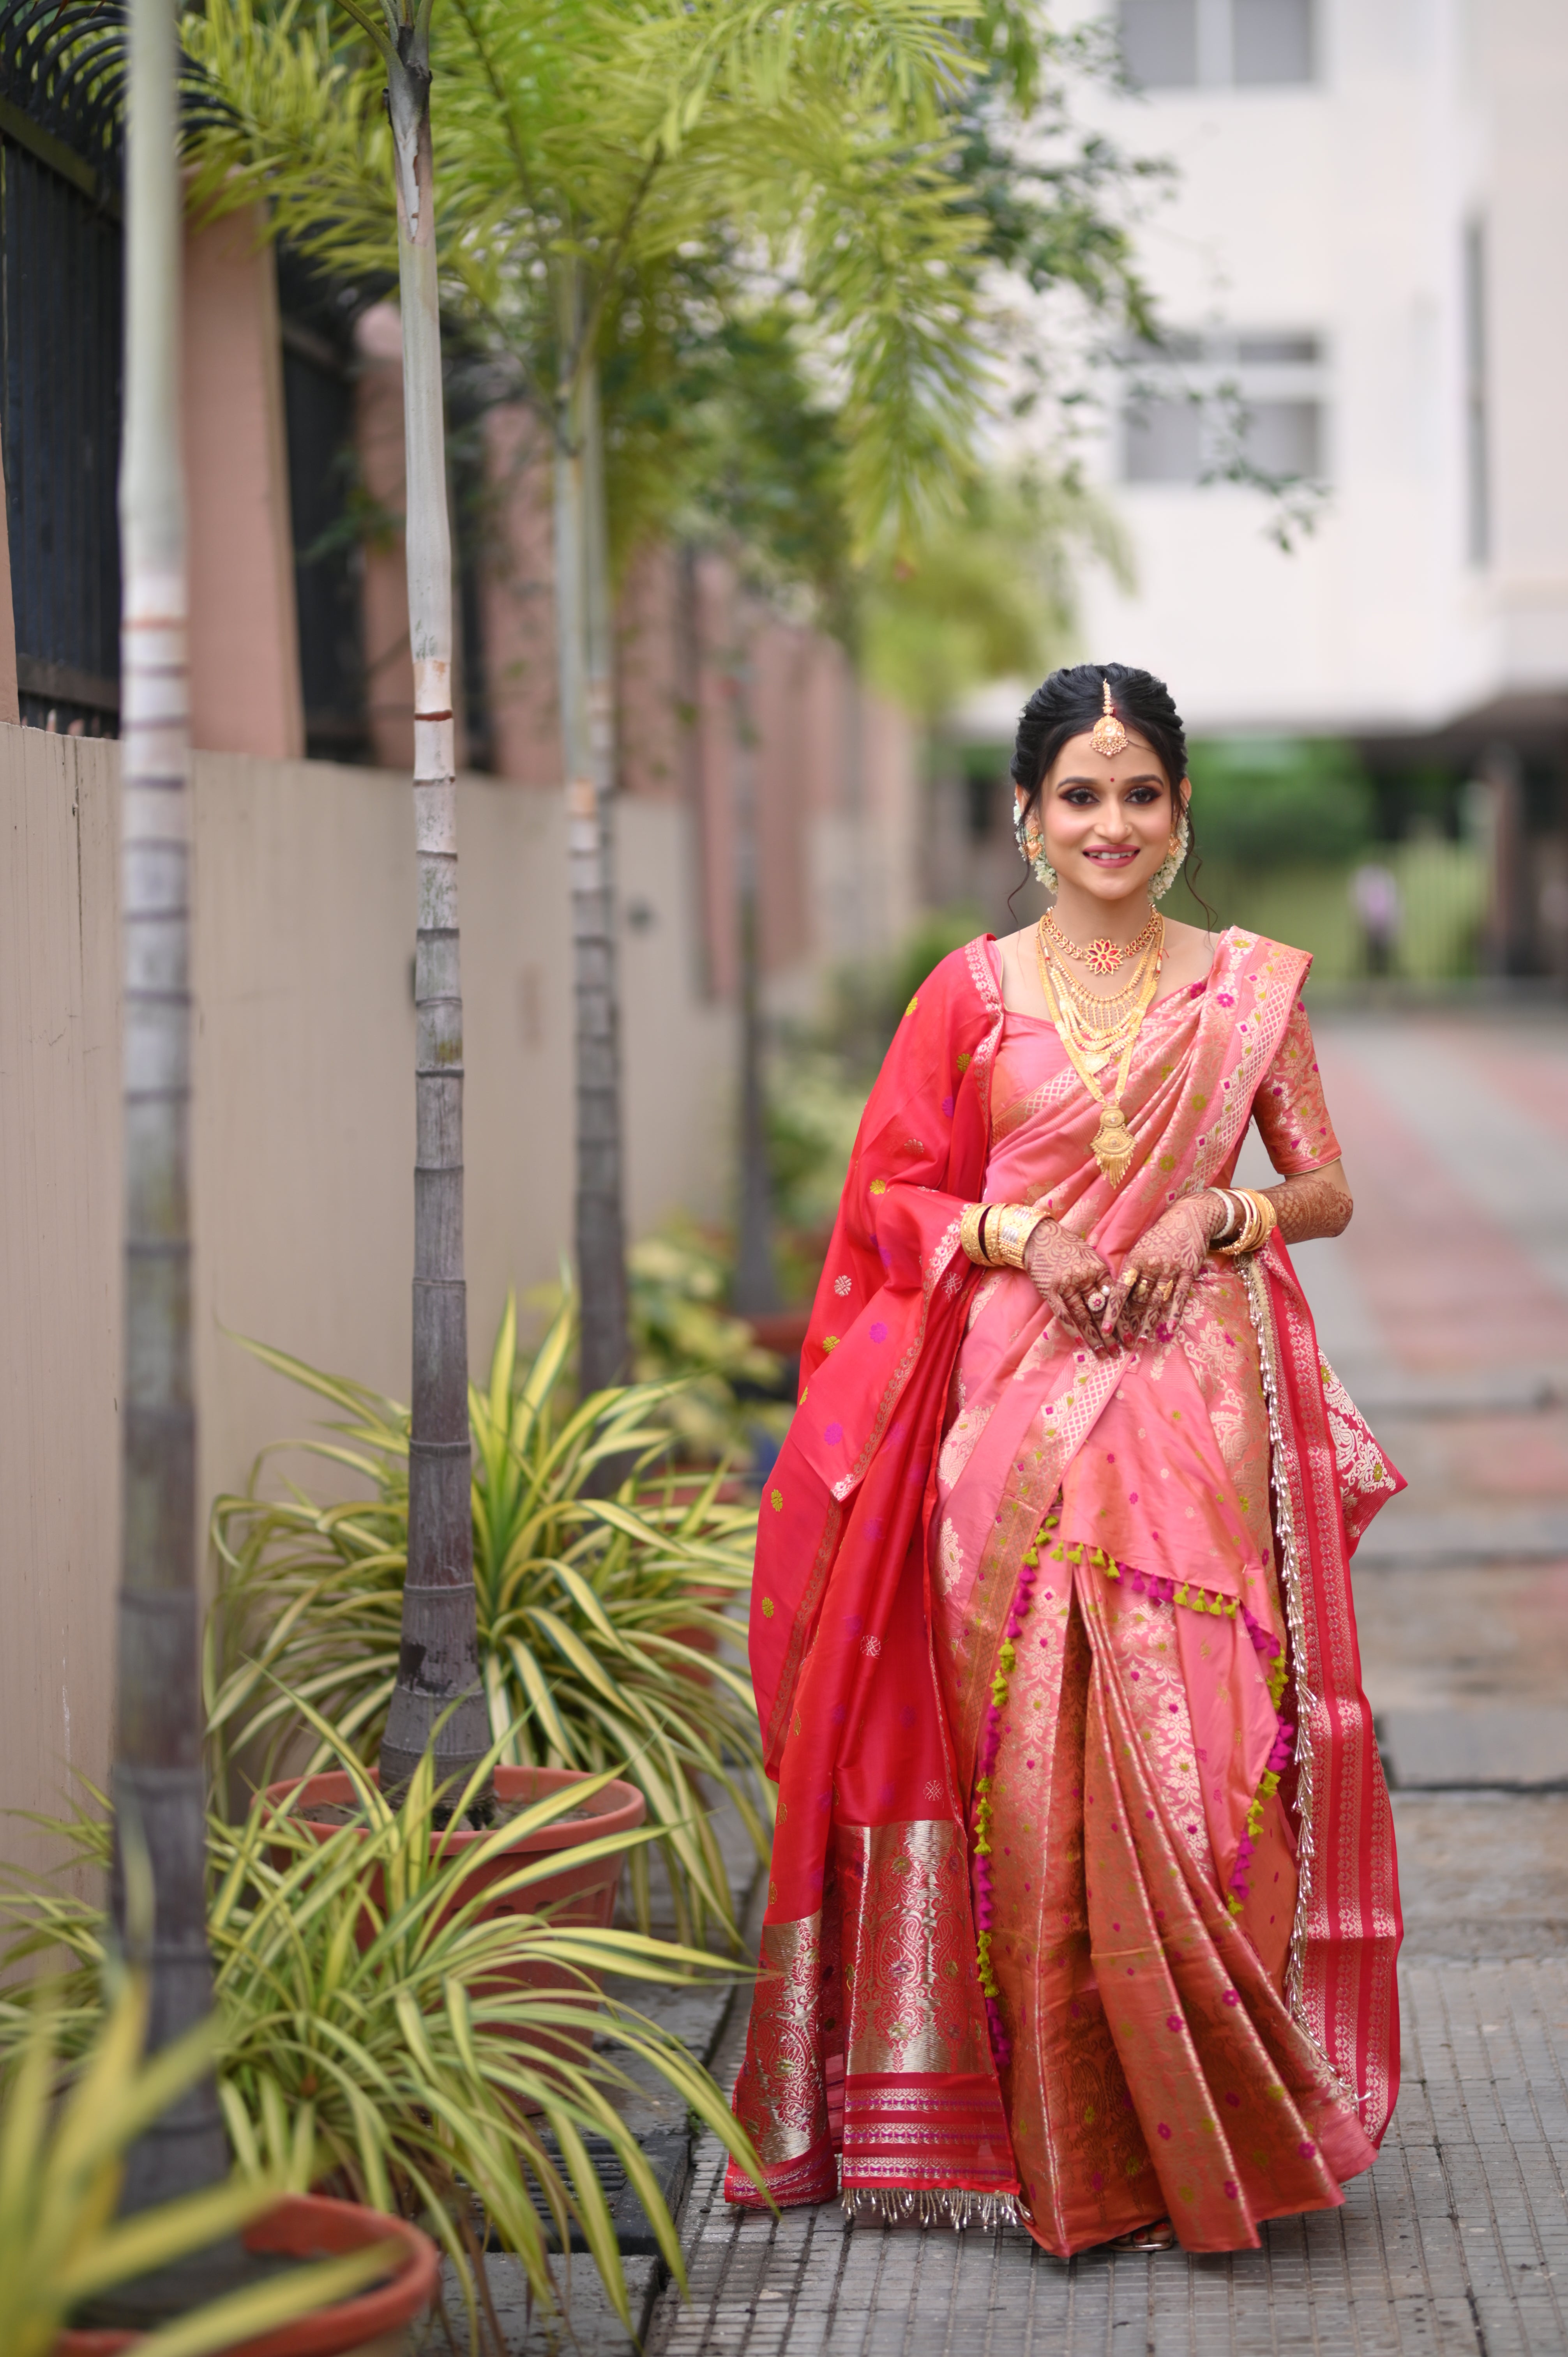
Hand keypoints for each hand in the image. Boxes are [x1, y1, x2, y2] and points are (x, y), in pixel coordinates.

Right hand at [1022, 1217, 1117, 1353]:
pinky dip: (1072, 1330)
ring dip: (1094, 1337)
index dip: (1122, 1320)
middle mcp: (1084, 1278)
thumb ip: (1101, 1276)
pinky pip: (1063, 1314)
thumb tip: (1114, 1299)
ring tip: (1103, 1353)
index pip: (1114, 1299)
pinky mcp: (1050, 1291)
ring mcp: (1066, 1285)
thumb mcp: (1090, 1255)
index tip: (1130, 1335)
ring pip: (1083, 1317)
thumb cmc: (1067, 1246)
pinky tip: (1081, 1344)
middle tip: (1120, 1352)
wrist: (1039, 1237)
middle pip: (1101, 1311)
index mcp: (1098, 1269)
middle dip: (1112, 1334)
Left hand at [1102, 1193, 1230, 1343]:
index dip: (1112, 1311)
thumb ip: (1129, 1269)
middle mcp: (1151, 1266)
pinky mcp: (1188, 1273)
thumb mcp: (1139, 1247)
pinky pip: (1180, 1298)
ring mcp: (1171, 1270)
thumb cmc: (1160, 1234)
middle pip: (1138, 1300)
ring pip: (1157, 1301)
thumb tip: (1112, 1292)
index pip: (1119, 1290)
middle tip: (1124, 1342)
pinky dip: (1174, 1315)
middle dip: (1130, 1322)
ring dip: (1149, 1323)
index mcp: (1135, 1260)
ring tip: (1142, 1341)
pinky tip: (1169, 1330)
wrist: (1188, 1217)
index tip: (1105, 1329)